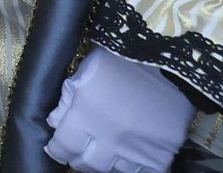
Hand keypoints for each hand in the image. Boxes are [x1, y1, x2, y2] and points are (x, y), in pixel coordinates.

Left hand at [44, 47, 192, 172]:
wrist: (168, 60)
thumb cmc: (121, 60)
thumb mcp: (85, 70)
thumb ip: (67, 98)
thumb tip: (55, 123)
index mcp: (86, 113)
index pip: (63, 145)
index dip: (56, 149)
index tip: (56, 148)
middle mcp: (110, 136)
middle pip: (87, 163)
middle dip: (78, 158)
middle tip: (79, 150)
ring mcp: (137, 149)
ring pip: (113, 170)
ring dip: (105, 162)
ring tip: (104, 151)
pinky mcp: (161, 154)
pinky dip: (133, 168)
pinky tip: (128, 157)